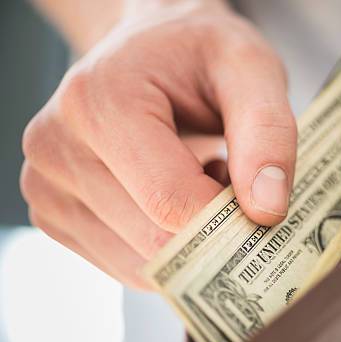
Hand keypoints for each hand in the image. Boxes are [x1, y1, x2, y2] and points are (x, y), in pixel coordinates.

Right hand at [21, 0, 295, 288]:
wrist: (149, 50)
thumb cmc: (197, 55)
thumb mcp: (249, 68)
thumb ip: (268, 132)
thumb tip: (267, 210)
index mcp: (99, 102)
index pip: (170, 201)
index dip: (230, 219)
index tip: (263, 203)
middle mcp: (55, 147)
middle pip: (154, 241)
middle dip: (210, 230)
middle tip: (227, 178)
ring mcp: (46, 187)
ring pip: (141, 265)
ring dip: (187, 241)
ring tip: (197, 179)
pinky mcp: (55, 214)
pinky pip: (126, 266)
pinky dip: (162, 248)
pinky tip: (170, 198)